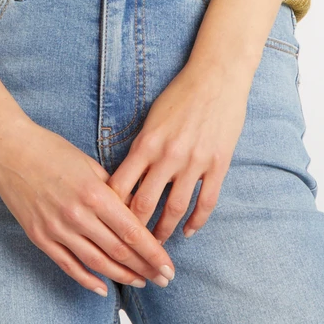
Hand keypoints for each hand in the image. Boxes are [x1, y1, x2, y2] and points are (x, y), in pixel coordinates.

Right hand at [0, 118, 176, 295]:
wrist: (10, 149)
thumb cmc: (50, 149)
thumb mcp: (88, 162)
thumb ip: (109, 188)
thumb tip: (129, 211)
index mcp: (93, 193)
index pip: (132, 231)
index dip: (153, 253)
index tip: (168, 266)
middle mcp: (77, 215)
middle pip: (119, 251)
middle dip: (145, 268)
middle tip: (163, 280)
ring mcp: (57, 229)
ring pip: (97, 263)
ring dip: (122, 276)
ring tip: (141, 282)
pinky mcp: (40, 237)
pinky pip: (68, 265)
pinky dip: (87, 280)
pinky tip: (103, 288)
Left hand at [106, 60, 252, 242]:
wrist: (216, 76)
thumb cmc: (181, 94)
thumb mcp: (152, 118)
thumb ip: (142, 147)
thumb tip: (127, 176)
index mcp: (147, 142)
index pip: (121, 185)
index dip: (111, 209)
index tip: (105, 224)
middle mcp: (168, 155)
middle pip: (144, 203)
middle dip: (134, 230)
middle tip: (128, 247)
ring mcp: (194, 161)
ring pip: (174, 209)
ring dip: (164, 231)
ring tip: (157, 246)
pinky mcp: (218, 164)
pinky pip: (206, 202)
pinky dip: (196, 221)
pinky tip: (188, 231)